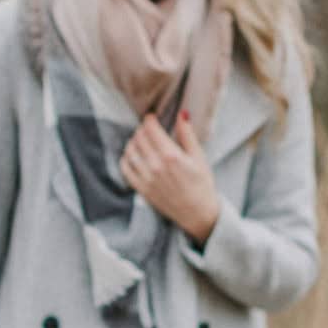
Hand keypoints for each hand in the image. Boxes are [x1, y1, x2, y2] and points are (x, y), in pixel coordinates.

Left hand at [120, 112, 220, 243]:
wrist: (198, 214)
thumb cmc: (202, 185)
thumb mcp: (199, 157)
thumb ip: (187, 135)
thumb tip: (182, 114)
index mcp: (171, 156)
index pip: (151, 129)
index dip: (149, 120)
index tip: (152, 117)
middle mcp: (156, 166)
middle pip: (139, 138)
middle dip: (142, 130)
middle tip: (148, 129)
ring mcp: (147, 179)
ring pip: (131, 151)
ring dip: (133, 142)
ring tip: (141, 140)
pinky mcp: (142, 189)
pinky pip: (126, 169)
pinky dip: (126, 158)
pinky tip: (133, 155)